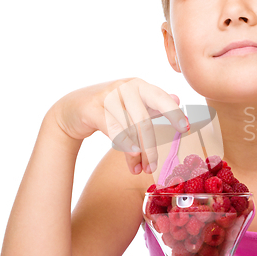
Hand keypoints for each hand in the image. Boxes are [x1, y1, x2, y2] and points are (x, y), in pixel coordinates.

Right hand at [49, 78, 188, 174]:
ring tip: (140, 170)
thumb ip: (153, 103)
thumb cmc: (107, 108)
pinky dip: (125, 144)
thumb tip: (177, 99)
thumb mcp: (132, 104)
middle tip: (154, 166)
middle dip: (151, 147)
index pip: (161, 98)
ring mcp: (108, 96)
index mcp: (139, 86)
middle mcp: (125, 87)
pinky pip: (113, 129)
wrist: (71, 109)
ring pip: (130, 129)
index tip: (185, 128)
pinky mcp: (92, 109)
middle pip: (145, 120)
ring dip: (137, 153)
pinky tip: (132, 157)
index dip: (173, 113)